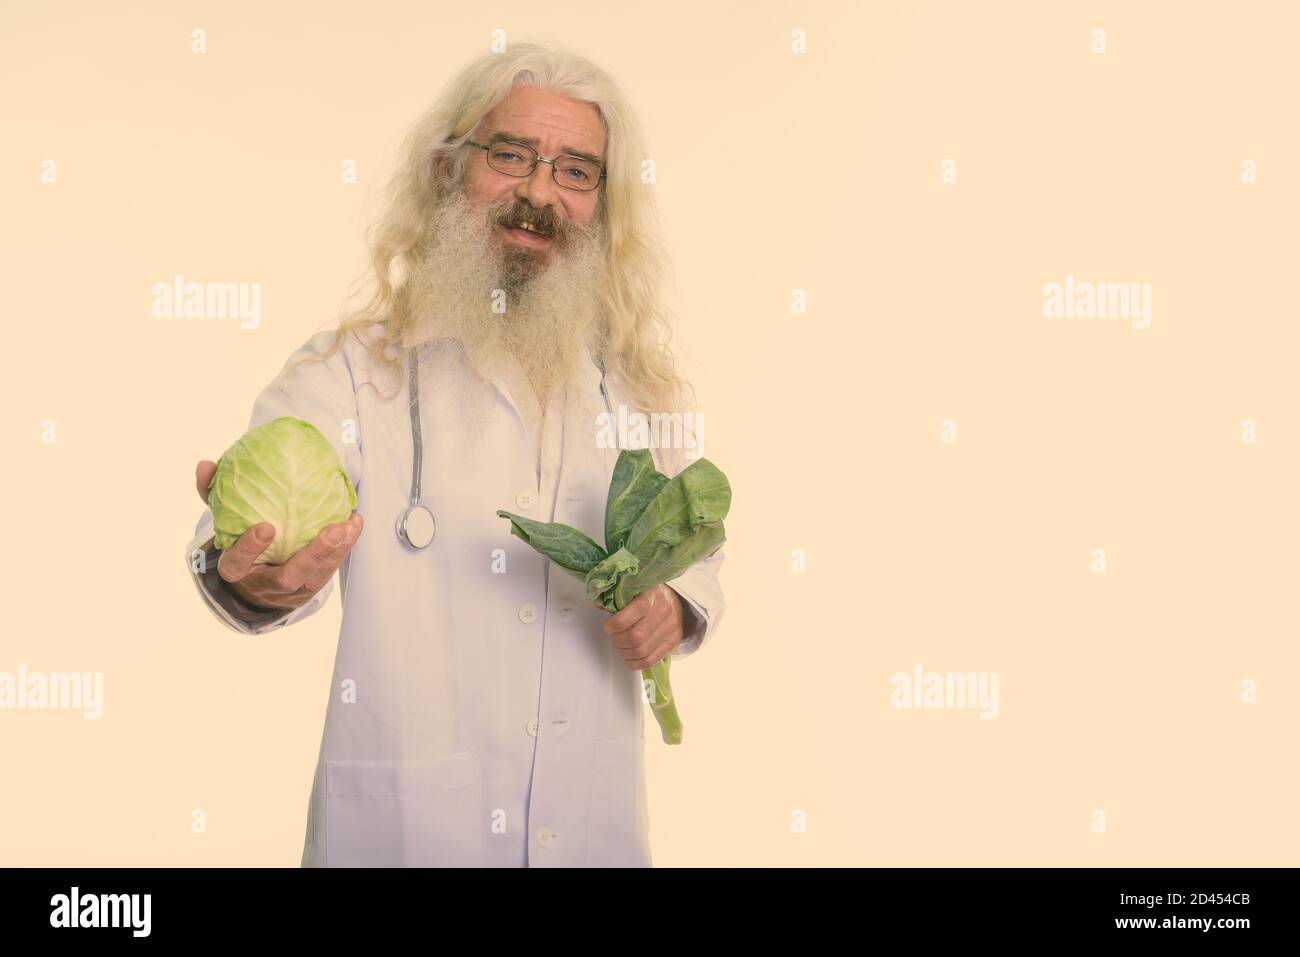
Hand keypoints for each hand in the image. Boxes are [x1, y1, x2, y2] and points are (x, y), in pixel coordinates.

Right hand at [195, 459, 363, 612]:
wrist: (254, 584)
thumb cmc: (237, 542)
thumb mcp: (222, 522)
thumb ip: (211, 495)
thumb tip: (205, 464)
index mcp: (237, 570)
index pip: (238, 563)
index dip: (250, 548)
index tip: (265, 527)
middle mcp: (265, 583)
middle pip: (290, 576)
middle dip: (313, 555)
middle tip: (332, 531)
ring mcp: (291, 590)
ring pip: (316, 576)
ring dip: (336, 550)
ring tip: (350, 524)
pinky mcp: (311, 587)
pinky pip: (330, 568)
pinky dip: (344, 547)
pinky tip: (354, 522)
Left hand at [600, 584, 684, 669]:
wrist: (675, 600)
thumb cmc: (650, 595)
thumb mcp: (634, 589)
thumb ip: (617, 598)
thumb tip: (599, 606)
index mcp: (651, 595)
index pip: (634, 613)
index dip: (615, 625)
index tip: (608, 626)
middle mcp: (663, 611)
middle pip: (636, 637)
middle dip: (618, 640)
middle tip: (614, 637)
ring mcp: (670, 628)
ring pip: (642, 651)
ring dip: (625, 652)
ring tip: (620, 646)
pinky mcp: (673, 641)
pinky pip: (651, 660)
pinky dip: (635, 663)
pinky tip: (629, 657)